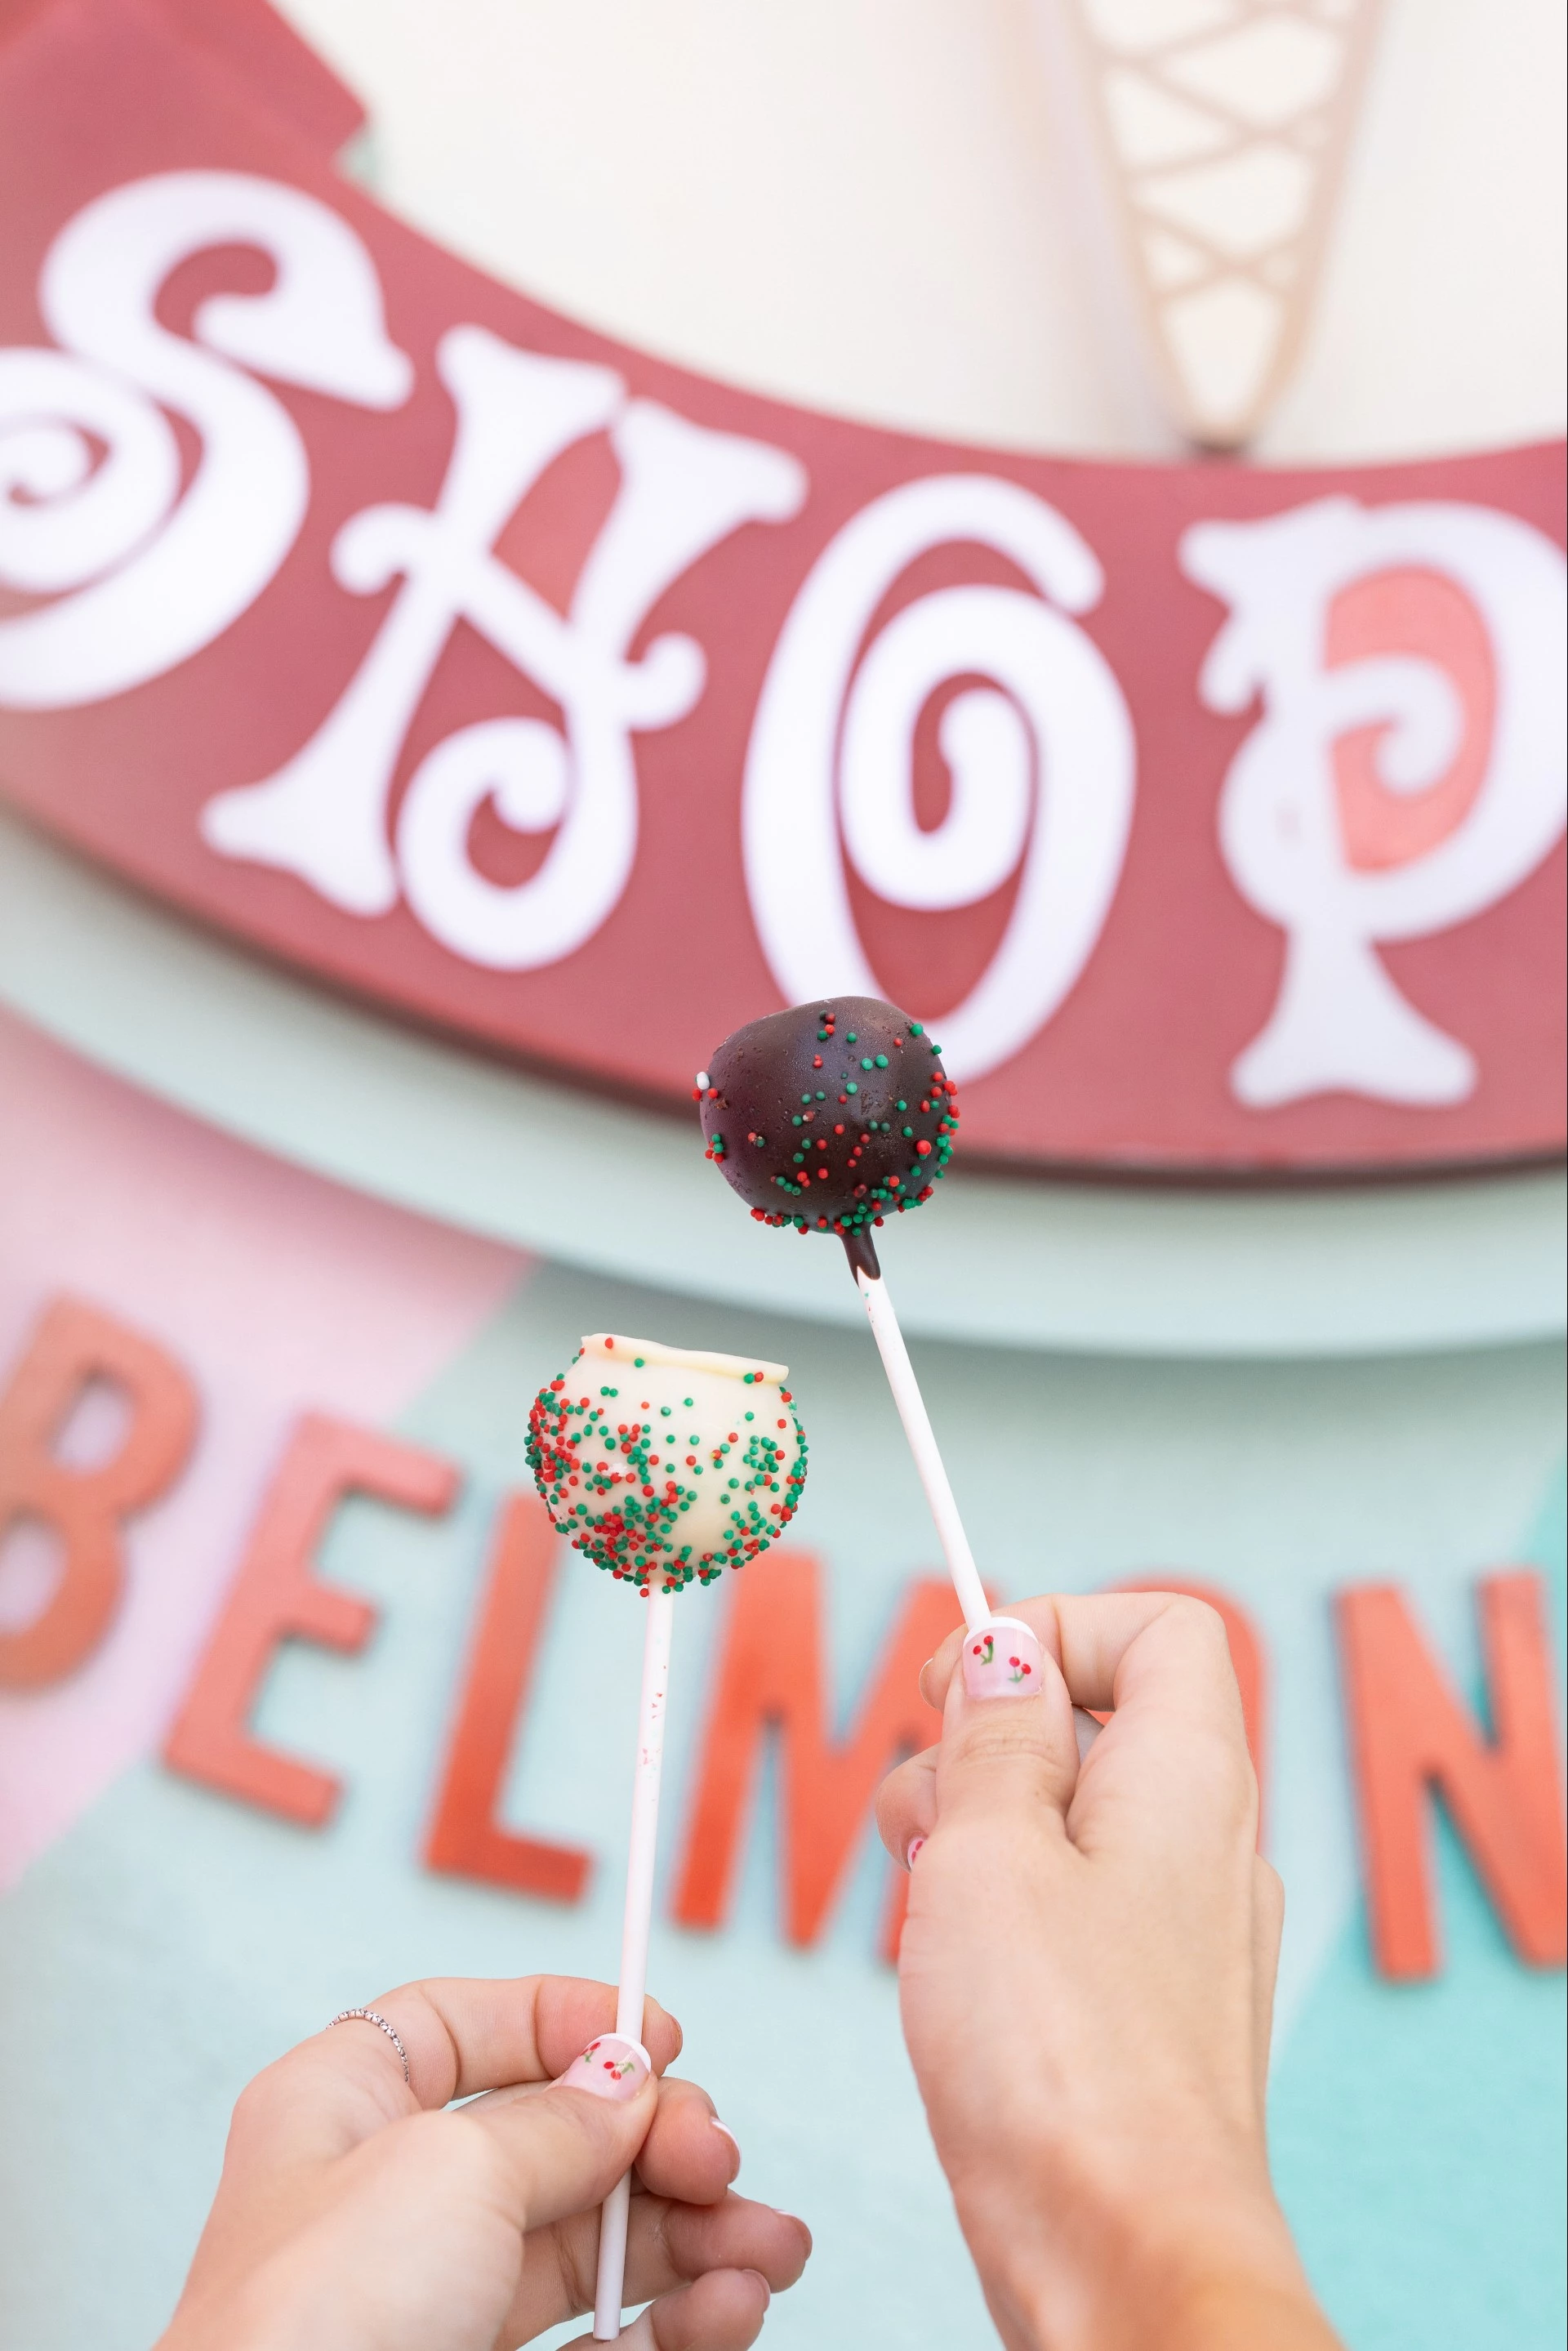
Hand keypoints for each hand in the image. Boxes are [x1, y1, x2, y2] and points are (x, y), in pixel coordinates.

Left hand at [157, 1973, 809, 2350]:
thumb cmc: (319, 2322)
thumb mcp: (449, 2168)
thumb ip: (557, 2118)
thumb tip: (625, 2083)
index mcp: (344, 2109)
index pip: (461, 2027)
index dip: (562, 2018)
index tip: (656, 2039)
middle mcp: (390, 2198)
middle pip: (557, 2135)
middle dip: (659, 2141)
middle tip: (718, 2158)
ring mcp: (441, 2298)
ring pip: (596, 2242)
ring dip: (697, 2235)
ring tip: (773, 2249)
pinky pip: (604, 2337)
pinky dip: (679, 2320)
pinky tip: (734, 2308)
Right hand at [876, 1594, 1339, 2350]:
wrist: (1127, 2259)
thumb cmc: (1058, 2063)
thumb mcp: (985, 1849)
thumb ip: (991, 1734)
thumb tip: (1005, 1652)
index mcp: (1189, 1776)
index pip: (1159, 1625)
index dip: (1052, 1626)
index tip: (960, 1685)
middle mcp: (1208, 1844)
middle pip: (1097, 1720)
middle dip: (982, 1743)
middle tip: (922, 1819)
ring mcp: (1186, 1933)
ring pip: (1070, 1821)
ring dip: (976, 1836)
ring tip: (926, 1911)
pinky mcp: (1151, 2011)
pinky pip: (1072, 1912)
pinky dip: (998, 1918)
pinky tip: (953, 1983)